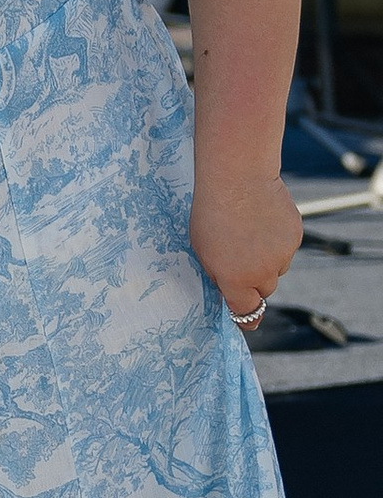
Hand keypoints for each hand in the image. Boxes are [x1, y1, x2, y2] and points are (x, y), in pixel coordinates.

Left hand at [191, 165, 300, 324]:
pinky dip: (276, 239)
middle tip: (238, 257)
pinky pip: (286, 247)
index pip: (247, 312)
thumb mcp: (202, 250)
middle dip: (253, 280)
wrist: (238, 178)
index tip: (244, 319)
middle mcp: (264, 273)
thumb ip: (218, 274)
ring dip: (266, 258)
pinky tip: (262, 219)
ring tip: (248, 231)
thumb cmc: (211, 212)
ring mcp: (284, 254)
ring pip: (277, 266)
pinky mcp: (296, 236)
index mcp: (237, 280)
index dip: (245, 316)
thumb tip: (227, 288)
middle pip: (264, 289)